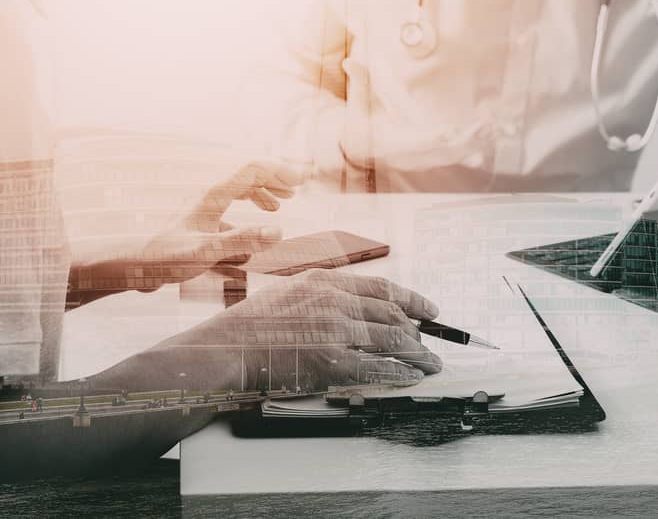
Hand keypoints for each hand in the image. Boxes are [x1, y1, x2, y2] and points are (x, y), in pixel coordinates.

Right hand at [91, 270, 442, 391]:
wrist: (225, 351)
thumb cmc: (249, 327)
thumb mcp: (288, 292)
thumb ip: (322, 295)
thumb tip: (356, 308)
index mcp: (324, 281)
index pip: (382, 287)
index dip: (412, 300)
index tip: (430, 310)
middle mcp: (335, 301)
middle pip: (393, 315)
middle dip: (419, 333)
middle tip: (432, 344)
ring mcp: (336, 331)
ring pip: (394, 342)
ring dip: (419, 355)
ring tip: (431, 364)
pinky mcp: (333, 363)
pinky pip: (379, 369)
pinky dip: (401, 374)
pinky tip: (412, 378)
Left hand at [138, 161, 303, 282]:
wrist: (135, 266)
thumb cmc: (165, 258)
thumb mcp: (205, 251)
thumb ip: (241, 240)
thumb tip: (278, 231)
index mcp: (213, 196)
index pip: (252, 169)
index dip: (279, 171)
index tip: (302, 180)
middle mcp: (210, 197)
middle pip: (247, 176)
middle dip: (274, 180)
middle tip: (296, 190)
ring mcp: (205, 208)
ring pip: (239, 189)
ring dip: (262, 193)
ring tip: (279, 204)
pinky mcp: (201, 222)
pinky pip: (230, 207)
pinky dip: (248, 211)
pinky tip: (254, 229)